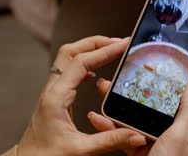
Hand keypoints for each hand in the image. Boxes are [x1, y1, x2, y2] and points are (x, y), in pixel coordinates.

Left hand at [17, 36, 146, 155]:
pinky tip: (95, 71)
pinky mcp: (55, 97)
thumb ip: (110, 141)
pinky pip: (69, 70)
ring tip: (110, 50)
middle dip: (97, 43)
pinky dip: (85, 63)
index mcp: (57, 97)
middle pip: (71, 51)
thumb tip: (135, 135)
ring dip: (90, 50)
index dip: (105, 51)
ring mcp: (52, 92)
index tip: (123, 45)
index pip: (82, 62)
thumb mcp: (81, 150)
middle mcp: (52, 90)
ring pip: (68, 58)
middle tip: (119, 42)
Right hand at [91, 74, 187, 155]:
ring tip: (104, 89)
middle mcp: (175, 129)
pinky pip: (124, 133)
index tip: (175, 56)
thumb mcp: (181, 134)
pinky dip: (110, 125)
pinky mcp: (139, 148)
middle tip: (127, 70)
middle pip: (160, 99)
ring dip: (120, 102)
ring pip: (138, 113)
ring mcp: (156, 138)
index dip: (187, 73)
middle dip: (141, 84)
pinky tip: (97, 118)